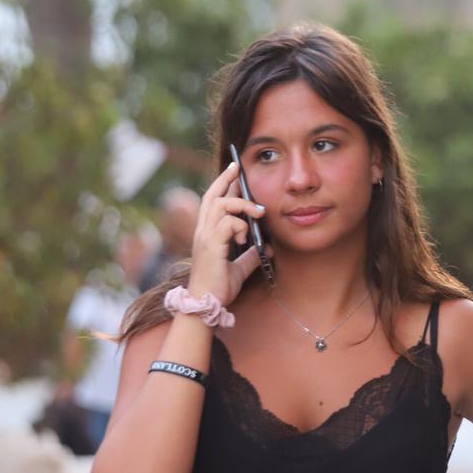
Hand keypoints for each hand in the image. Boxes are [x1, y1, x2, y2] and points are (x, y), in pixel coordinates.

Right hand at [188, 162, 267, 304]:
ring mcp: (205, 237)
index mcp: (207, 233)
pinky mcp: (211, 245)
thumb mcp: (239, 268)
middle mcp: (202, 231)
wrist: (206, 304)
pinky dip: (240, 225)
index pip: (212, 201)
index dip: (223, 184)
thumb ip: (251, 256)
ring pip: (220, 205)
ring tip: (258, 213)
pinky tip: (245, 238)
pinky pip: (227, 223)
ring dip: (242, 204)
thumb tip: (269, 249)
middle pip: (212, 195)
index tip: (235, 171)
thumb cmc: (218, 287)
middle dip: (226, 179)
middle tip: (238, 168)